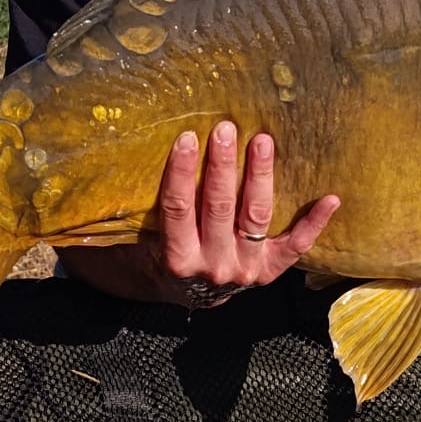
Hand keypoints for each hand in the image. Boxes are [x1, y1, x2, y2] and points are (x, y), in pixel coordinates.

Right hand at [62, 120, 340, 306]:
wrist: (190, 293)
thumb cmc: (158, 251)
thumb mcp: (140, 239)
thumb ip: (134, 209)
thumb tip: (89, 176)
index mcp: (176, 258)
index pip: (178, 208)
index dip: (181, 172)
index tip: (185, 137)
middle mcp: (214, 267)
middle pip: (219, 207)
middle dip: (222, 165)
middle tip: (225, 128)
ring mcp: (247, 271)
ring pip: (255, 217)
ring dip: (261, 177)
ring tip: (262, 140)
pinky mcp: (271, 273)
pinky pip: (295, 248)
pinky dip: (314, 223)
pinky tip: (331, 198)